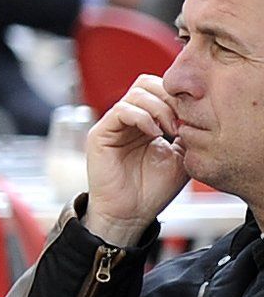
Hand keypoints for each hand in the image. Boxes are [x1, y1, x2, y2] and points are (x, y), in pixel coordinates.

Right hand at [85, 74, 189, 244]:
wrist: (132, 213)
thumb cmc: (152, 190)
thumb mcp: (181, 156)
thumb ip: (185, 132)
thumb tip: (196, 112)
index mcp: (145, 122)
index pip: (158, 90)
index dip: (177, 97)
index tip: (192, 117)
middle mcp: (127, 120)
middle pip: (146, 84)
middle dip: (169, 98)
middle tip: (180, 121)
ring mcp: (113, 125)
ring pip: (136, 94)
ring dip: (159, 108)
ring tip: (168, 130)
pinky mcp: (101, 133)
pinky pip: (122, 110)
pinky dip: (142, 118)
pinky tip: (154, 135)